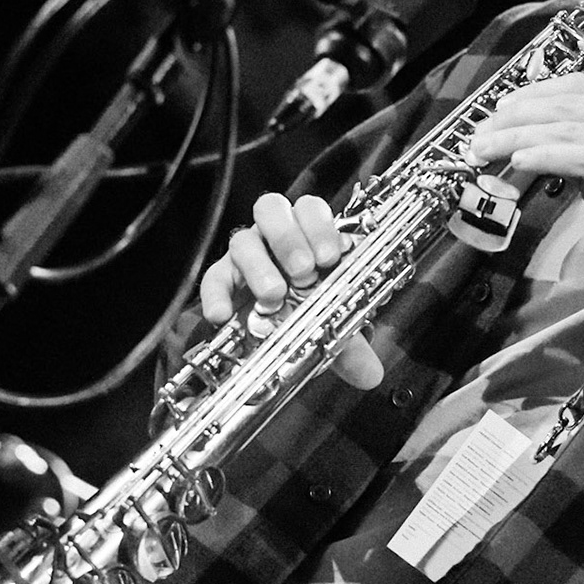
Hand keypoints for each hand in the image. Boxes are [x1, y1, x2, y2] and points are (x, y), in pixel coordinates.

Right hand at [199, 192, 383, 388]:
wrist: (270, 331)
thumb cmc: (305, 312)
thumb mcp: (330, 324)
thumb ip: (351, 344)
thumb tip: (370, 375)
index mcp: (305, 235)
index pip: (309, 208)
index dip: (320, 226)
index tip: (330, 256)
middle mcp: (272, 238)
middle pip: (272, 210)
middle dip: (289, 238)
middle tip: (304, 272)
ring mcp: (245, 255)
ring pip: (243, 241)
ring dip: (259, 266)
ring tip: (274, 294)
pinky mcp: (220, 278)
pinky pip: (212, 279)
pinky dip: (216, 295)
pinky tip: (224, 314)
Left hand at [466, 74, 583, 280]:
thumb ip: (581, 150)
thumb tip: (531, 143)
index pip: (577, 86)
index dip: (532, 94)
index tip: (499, 109)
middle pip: (563, 105)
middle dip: (513, 117)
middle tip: (479, 133)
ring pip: (564, 130)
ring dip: (516, 138)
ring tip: (486, 149)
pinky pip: (579, 158)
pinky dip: (543, 156)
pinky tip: (518, 160)